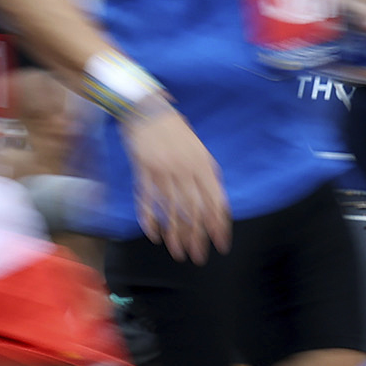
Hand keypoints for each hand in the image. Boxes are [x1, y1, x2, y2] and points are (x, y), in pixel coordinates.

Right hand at [125, 107, 230, 262]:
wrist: (147, 109)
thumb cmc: (176, 131)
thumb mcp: (200, 151)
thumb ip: (207, 175)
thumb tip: (215, 201)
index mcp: (205, 166)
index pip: (216, 203)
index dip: (220, 227)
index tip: (221, 245)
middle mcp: (187, 171)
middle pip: (195, 212)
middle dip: (198, 238)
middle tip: (198, 257)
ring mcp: (164, 171)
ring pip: (172, 210)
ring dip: (176, 234)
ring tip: (178, 252)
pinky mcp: (143, 171)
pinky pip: (147, 200)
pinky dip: (150, 219)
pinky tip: (153, 235)